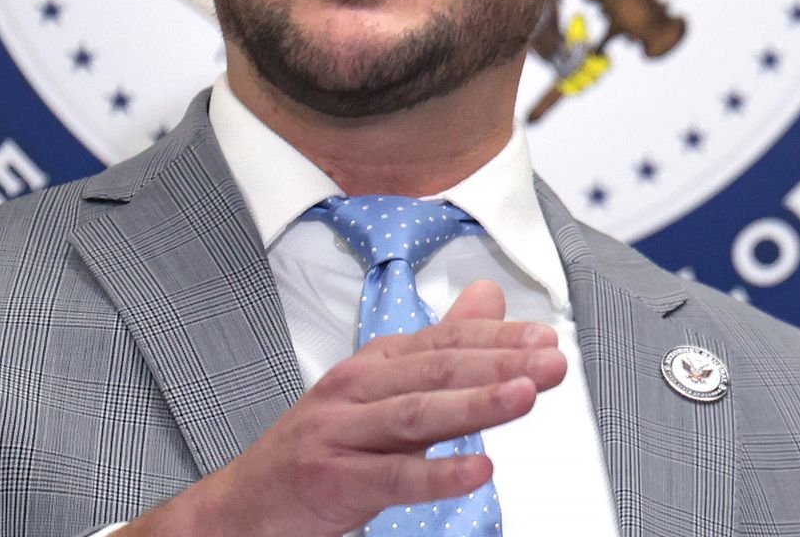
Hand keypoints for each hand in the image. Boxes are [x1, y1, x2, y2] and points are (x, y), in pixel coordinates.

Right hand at [127, 281, 566, 536]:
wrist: (248, 501)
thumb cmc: (324, 444)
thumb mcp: (381, 390)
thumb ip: (440, 347)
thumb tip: (489, 298)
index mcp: (372, 364)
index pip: (442, 340)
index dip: (497, 337)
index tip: (546, 338)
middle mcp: (355, 388)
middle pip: (435, 370)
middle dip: (499, 363)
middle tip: (552, 362)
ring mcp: (341, 433)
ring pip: (416, 414)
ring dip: (474, 404)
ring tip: (525, 396)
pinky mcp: (333, 479)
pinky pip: (392, 478)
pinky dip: (437, 474)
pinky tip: (478, 472)